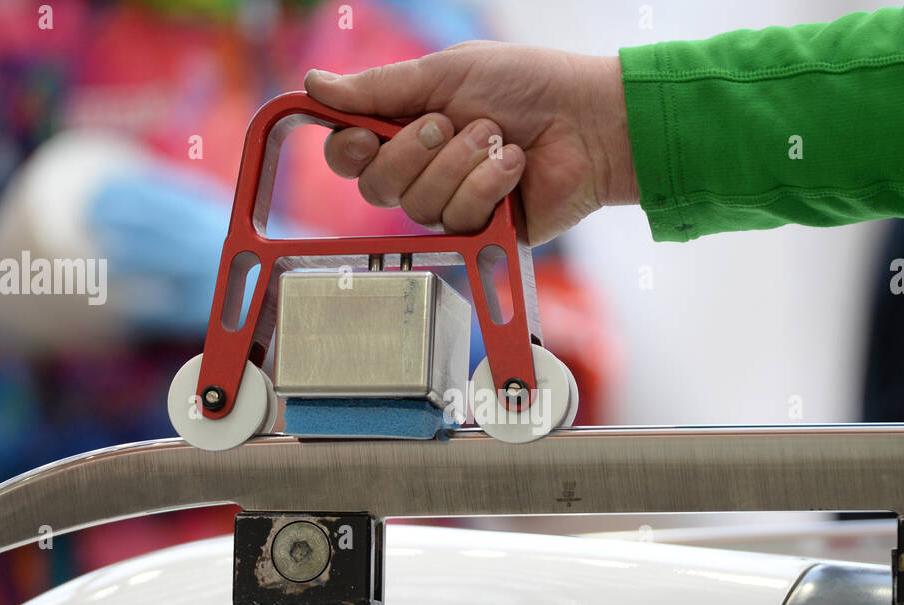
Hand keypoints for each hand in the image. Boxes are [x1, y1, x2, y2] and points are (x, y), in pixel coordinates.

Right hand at [304, 41, 637, 246]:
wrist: (588, 120)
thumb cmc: (526, 85)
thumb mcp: (446, 73)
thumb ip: (380, 88)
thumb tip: (314, 85)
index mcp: (405, 129)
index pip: (349, 155)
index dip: (348, 149)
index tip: (365, 133)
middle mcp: (422, 172)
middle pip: (376, 186)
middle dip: (413, 152)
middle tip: (450, 123)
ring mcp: (451, 205)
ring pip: (420, 205)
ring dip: (462, 164)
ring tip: (499, 138)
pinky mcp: (483, 232)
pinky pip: (460, 219)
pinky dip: (489, 185)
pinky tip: (515, 165)